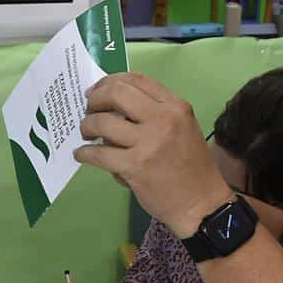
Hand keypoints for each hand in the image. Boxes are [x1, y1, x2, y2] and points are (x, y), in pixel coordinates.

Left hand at [74, 73, 235, 235]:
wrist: (200, 203)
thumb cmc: (189, 166)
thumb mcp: (182, 128)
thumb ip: (153, 113)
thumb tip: (113, 106)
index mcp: (175, 107)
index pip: (137, 80)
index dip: (110, 81)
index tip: (97, 90)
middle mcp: (163, 119)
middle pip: (116, 93)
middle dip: (95, 99)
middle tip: (88, 110)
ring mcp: (148, 143)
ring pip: (102, 122)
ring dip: (86, 126)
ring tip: (86, 134)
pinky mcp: (134, 166)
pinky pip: (99, 154)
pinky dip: (84, 153)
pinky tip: (82, 154)